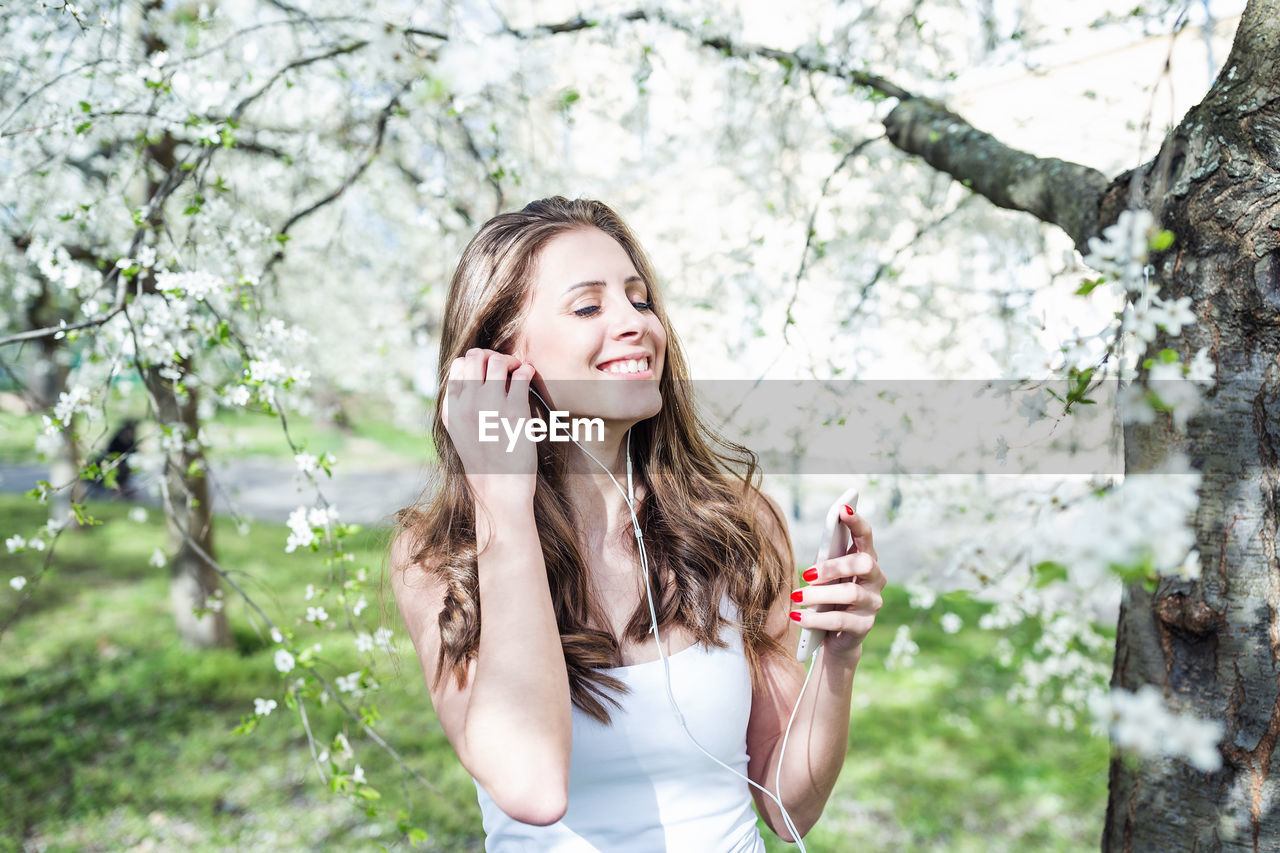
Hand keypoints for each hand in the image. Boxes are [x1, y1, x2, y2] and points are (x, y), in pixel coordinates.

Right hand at [441, 348, 537, 496]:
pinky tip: (528, 376)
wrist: (499, 488)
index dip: (474, 363)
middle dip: (492, 356)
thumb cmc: (483, 462)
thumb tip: (469, 380)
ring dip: (511, 360)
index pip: (458, 366)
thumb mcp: (458, 433)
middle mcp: (467, 403)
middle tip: (504, 366)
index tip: (487, 372)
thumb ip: (458, 407)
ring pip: (498, 361)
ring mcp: (490, 404)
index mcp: (452, 408)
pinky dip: (526, 370)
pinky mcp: (514, 410)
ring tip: (518, 370)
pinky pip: (520, 374)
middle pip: (476, 357)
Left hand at [791, 506, 885, 661]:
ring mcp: (873, 603)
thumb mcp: (824, 578)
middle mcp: (876, 579)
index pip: (866, 537)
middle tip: (806, 574)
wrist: (832, 637)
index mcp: (866, 560)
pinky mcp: (865, 626)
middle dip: (833, 566)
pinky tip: (798, 617)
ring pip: (850, 593)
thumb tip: (816, 561)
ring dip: (819, 595)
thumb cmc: (827, 598)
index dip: (856, 522)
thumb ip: (824, 563)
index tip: (842, 509)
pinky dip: (815, 618)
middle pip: (863, 563)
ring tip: (796, 598)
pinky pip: (840, 620)